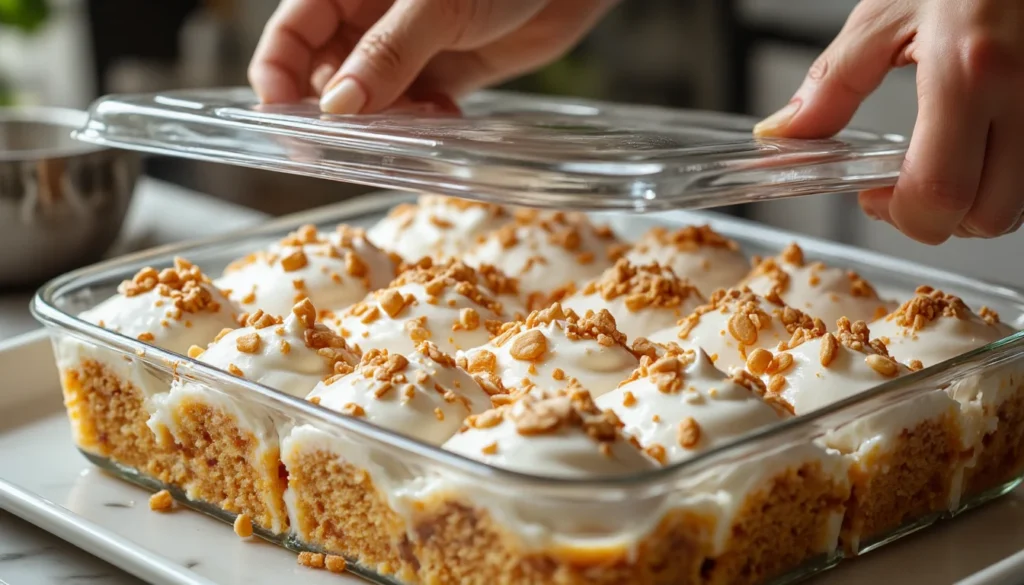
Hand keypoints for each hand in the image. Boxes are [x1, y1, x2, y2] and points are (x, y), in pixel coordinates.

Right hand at [248, 0, 616, 114]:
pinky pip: (417, 107)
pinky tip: (443, 119)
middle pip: (327, 75)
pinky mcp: (448, 69)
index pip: (289, 35)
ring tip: (415, 124)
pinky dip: (422, 123)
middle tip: (359, 142)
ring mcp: (409, 46)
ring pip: (373, 98)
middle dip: (340, 111)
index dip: (279, 78)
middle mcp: (370, 18)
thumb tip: (337, 107)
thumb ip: (386, 54)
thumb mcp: (436, 4)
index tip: (287, 122)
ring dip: (386, 122)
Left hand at [754, 0, 1023, 243]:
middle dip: (939, 218)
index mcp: (971, 71)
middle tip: (905, 186)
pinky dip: (1004, 177)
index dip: (901, 215)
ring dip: (975, 202)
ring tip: (942, 163)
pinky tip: (976, 147)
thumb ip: (833, 82)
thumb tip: (784, 133)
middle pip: (987, 216)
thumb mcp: (888, 12)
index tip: (872, 194)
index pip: (940, 193)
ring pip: (1019, 204)